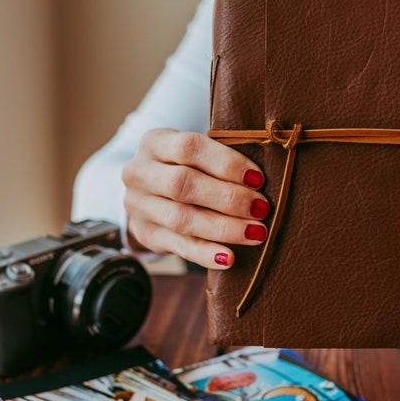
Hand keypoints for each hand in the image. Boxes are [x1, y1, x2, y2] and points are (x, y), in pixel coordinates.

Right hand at [122, 128, 269, 268]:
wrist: (148, 192)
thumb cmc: (185, 166)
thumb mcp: (194, 153)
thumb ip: (220, 159)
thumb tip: (260, 179)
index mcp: (155, 142)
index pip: (188, 147)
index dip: (226, 163)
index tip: (257, 178)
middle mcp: (139, 172)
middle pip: (182, 184)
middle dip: (228, 198)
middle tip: (261, 208)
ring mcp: (138, 205)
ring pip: (180, 218)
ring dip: (223, 228)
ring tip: (255, 233)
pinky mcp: (145, 234)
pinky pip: (177, 246)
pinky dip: (205, 253)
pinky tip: (229, 258)